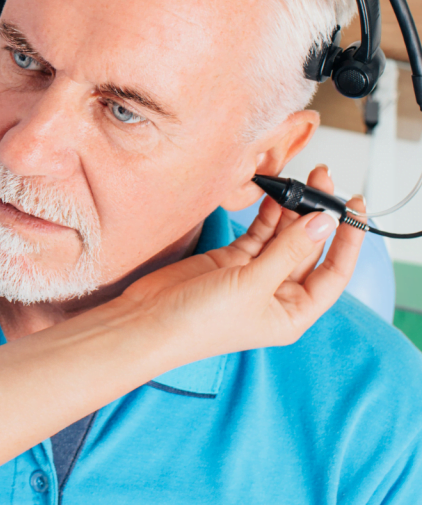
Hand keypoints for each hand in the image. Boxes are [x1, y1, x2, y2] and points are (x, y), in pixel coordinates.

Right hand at [119, 165, 363, 362]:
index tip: (355, 209)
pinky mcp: (230, 260)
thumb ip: (288, 250)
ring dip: (293, 210)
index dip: (349, 241)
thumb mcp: (252, 285)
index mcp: (292, 313)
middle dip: (318, 216)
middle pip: (310, 249)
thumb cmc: (199, 323)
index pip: (334, 273)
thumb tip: (324, 222)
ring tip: (301, 181)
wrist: (148, 321)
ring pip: (284, 236)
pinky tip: (275, 195)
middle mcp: (277, 295)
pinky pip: (258, 232)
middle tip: (323, 180)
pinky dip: (267, 213)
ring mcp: (253, 275)